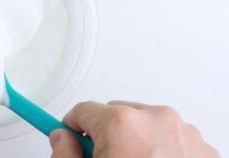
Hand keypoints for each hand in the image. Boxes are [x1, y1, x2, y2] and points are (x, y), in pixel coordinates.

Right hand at [49, 101, 218, 157]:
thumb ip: (64, 155)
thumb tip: (62, 140)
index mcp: (122, 124)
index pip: (83, 111)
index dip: (72, 128)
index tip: (71, 138)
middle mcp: (156, 121)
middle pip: (116, 115)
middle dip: (106, 137)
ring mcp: (184, 134)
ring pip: (145, 126)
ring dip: (135, 144)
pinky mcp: (203, 150)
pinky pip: (171, 139)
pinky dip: (160, 153)